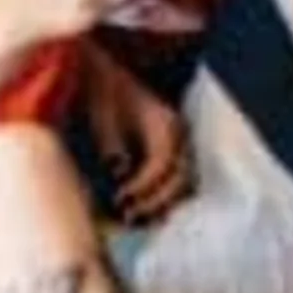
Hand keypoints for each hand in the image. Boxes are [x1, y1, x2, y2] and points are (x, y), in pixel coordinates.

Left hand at [81, 51, 192, 223]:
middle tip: (127, 216)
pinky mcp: (176, 149)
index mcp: (166, 125)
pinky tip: (145, 207)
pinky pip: (181, 180)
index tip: (119, 199)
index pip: (162, 166)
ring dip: (164, 203)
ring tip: (136, 217)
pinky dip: (167, 197)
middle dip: (155, 202)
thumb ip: (113, 145)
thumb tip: (120, 171)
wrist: (112, 75)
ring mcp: (182, 143)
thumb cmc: (107, 97)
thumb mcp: (105, 118)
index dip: (142, 188)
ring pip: (187, 183)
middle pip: (182, 179)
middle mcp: (181, 135)